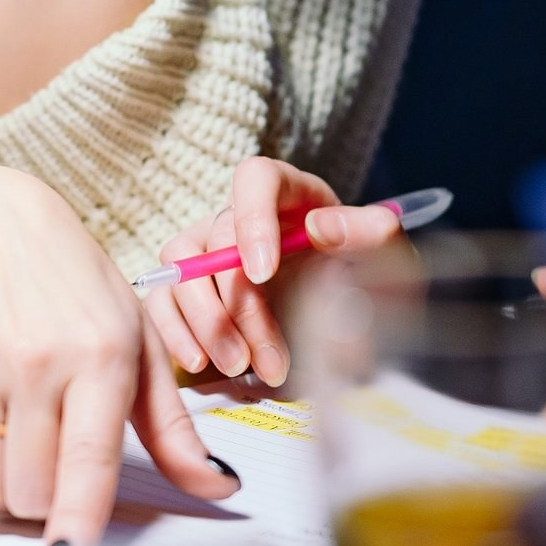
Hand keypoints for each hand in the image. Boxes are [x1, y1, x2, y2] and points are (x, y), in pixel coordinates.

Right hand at [0, 164, 237, 545]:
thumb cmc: (74, 288)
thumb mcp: (137, 340)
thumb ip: (174, 425)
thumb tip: (219, 486)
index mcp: (103, 355)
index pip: (88, 460)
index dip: (76, 520)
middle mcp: (38, 358)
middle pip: (30, 489)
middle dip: (42, 497)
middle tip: (49, 460)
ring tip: (13, 437)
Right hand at [140, 156, 403, 386]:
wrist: (350, 323)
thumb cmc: (364, 277)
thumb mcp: (383, 254)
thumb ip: (368, 233)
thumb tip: (320, 228)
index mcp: (286, 192)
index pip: (254, 179)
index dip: (252, 220)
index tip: (264, 274)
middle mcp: (237, 216)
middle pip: (216, 241)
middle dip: (239, 305)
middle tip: (266, 357)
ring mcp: (205, 252)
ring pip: (180, 272)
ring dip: (206, 322)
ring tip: (240, 366)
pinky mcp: (187, 291)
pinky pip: (162, 302)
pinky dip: (174, 332)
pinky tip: (200, 361)